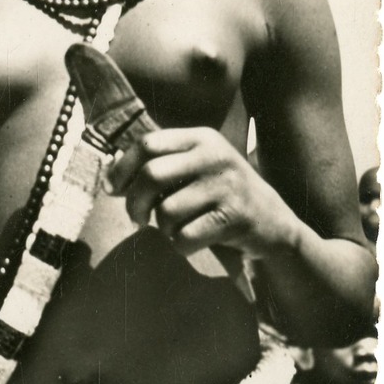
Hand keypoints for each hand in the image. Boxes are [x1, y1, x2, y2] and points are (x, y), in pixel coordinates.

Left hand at [106, 127, 295, 258]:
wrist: (273, 223)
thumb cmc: (221, 196)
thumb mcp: (196, 169)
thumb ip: (160, 167)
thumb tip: (110, 180)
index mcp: (201, 138)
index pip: (147, 143)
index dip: (122, 168)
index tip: (112, 189)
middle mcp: (215, 155)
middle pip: (151, 175)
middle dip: (134, 202)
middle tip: (136, 219)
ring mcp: (227, 185)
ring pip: (167, 211)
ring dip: (162, 228)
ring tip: (175, 229)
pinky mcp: (235, 217)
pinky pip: (185, 236)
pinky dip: (181, 245)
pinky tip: (192, 241)